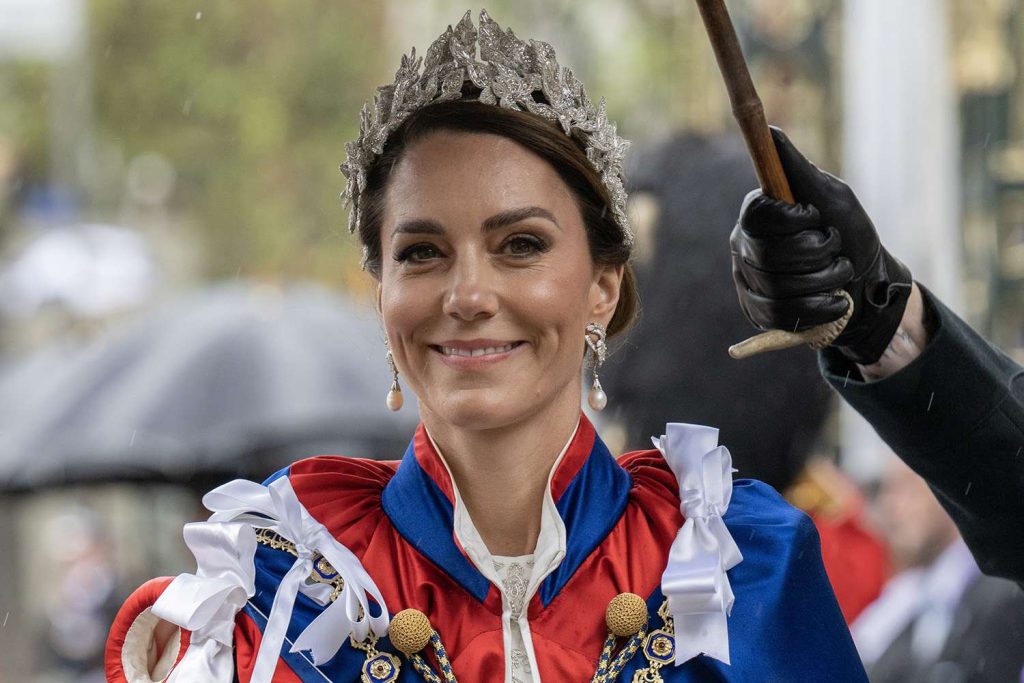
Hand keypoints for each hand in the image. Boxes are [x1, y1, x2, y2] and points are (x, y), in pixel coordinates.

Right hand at [730, 128, 912, 363]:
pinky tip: (835, 302)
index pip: (758, 216)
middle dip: (816, 253)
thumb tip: (770, 130)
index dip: (791, 221)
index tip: (815, 218)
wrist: (866, 284)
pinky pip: (779, 315)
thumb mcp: (833, 197)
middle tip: (834, 248)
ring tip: (839, 275)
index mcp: (757, 214)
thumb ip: (798, 170)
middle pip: (768, 254)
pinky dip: (817, 309)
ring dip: (823, 281)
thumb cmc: (850, 234)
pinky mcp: (757, 312)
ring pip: (777, 287)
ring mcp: (748, 281)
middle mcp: (744, 246)